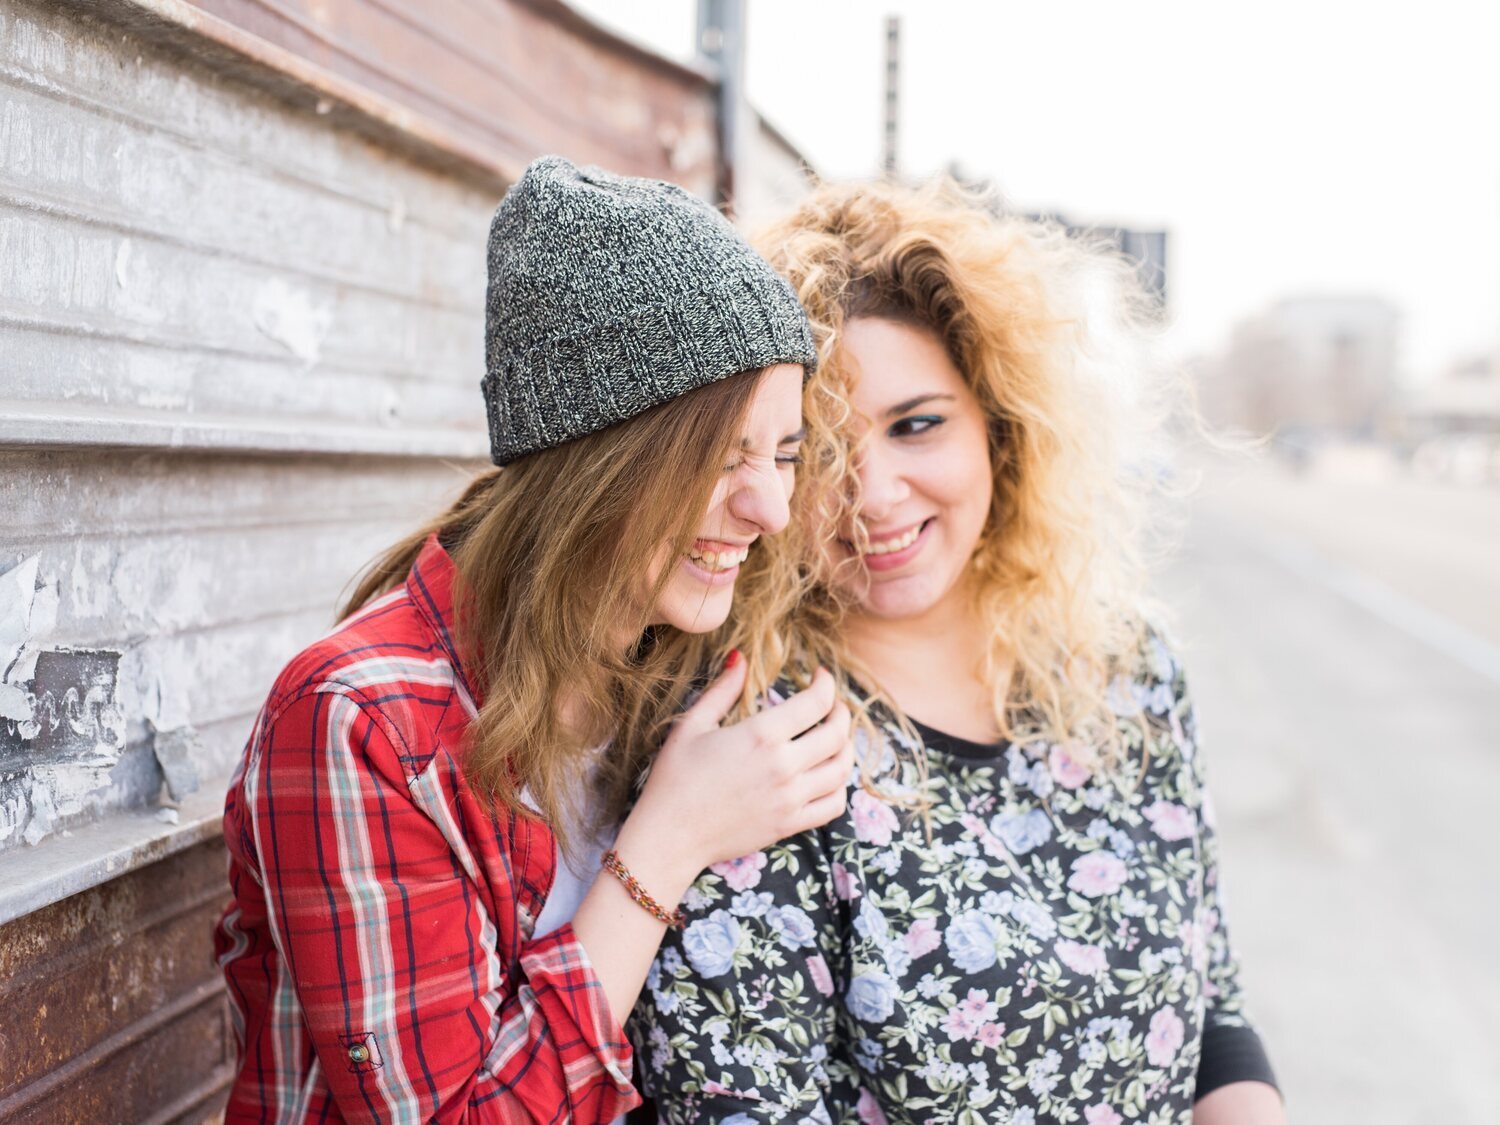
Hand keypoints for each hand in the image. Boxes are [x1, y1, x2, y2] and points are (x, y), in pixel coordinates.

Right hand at [618, 658, 853, 897]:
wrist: (670, 836)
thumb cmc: (674, 778)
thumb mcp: (693, 725)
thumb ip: (723, 690)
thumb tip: (740, 657)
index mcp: (761, 736)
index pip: (816, 703)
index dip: (826, 684)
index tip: (820, 676)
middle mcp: (783, 767)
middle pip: (837, 734)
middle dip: (841, 712)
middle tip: (833, 705)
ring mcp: (790, 799)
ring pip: (841, 769)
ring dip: (846, 747)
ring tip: (836, 737)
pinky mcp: (789, 825)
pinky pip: (833, 805)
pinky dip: (839, 787)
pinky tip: (828, 775)